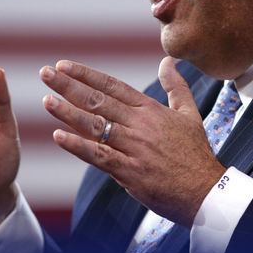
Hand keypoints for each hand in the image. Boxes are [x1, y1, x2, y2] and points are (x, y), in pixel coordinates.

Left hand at [40, 56, 225, 226]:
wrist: (206, 190)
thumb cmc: (196, 153)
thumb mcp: (189, 113)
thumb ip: (175, 86)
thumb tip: (167, 61)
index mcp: (150, 110)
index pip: (113, 86)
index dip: (87, 74)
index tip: (64, 65)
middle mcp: (140, 125)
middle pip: (98, 101)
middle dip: (69, 86)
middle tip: (45, 73)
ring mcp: (134, 148)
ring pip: (96, 125)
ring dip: (68, 112)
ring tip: (46, 100)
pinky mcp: (130, 171)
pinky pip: (99, 156)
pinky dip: (78, 146)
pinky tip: (58, 136)